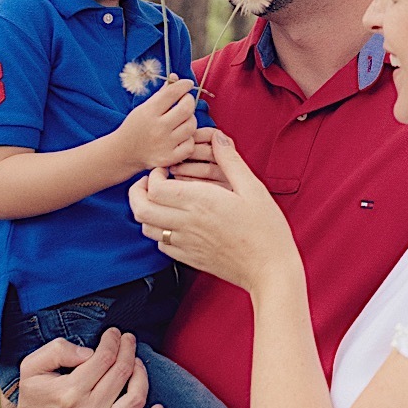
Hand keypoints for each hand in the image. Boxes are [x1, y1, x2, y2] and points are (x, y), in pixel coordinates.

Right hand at [5, 326, 164, 407]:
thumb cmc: (33, 398)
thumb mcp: (31, 367)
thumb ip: (57, 350)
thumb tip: (89, 352)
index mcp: (68, 393)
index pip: (105, 358)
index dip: (113, 340)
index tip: (113, 333)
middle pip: (122, 373)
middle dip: (128, 349)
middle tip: (127, 340)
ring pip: (136, 399)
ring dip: (141, 374)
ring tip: (136, 362)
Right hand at [117, 75, 198, 171]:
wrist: (123, 153)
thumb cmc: (136, 126)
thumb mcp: (144, 107)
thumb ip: (162, 93)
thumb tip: (177, 78)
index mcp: (148, 112)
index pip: (173, 93)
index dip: (184, 85)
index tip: (187, 84)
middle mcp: (157, 128)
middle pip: (186, 109)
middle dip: (189, 101)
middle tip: (186, 100)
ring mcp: (164, 145)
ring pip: (191, 126)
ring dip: (190, 120)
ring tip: (183, 120)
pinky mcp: (168, 158)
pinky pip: (190, 145)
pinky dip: (188, 139)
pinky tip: (181, 137)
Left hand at [129, 130, 296, 292]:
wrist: (269, 270)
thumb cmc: (265, 229)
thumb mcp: (253, 188)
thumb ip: (231, 161)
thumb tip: (218, 137)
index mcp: (201, 202)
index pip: (155, 187)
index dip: (153, 175)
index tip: (166, 169)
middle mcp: (187, 223)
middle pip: (141, 208)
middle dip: (138, 192)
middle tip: (151, 183)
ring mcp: (185, 244)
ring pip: (146, 228)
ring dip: (147, 211)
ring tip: (161, 202)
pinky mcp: (189, 259)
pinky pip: (161, 245)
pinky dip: (159, 231)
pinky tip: (174, 223)